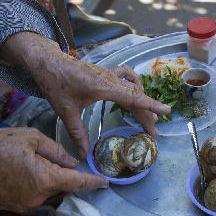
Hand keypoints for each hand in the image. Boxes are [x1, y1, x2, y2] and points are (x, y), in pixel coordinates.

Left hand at [0, 32, 169, 157]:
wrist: (47, 61)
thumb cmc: (56, 83)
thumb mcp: (65, 111)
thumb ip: (77, 133)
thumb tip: (84, 154)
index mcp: (105, 87)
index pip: (134, 98)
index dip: (152, 105)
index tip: (167, 111)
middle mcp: (111, 80)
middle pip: (136, 97)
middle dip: (147, 114)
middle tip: (152, 132)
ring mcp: (110, 75)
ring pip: (133, 88)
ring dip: (142, 101)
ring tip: (147, 117)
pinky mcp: (106, 73)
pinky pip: (127, 77)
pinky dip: (134, 85)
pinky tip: (134, 91)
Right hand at [0, 127, 107, 212]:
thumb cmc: (0, 144)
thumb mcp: (32, 138)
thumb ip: (57, 151)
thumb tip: (72, 162)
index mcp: (46, 178)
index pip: (77, 182)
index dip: (93, 182)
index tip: (105, 182)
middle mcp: (39, 196)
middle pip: (63, 186)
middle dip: (65, 174)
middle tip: (52, 159)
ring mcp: (27, 204)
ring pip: (49, 191)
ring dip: (49, 180)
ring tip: (32, 162)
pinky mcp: (16, 206)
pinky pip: (35, 195)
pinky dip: (37, 185)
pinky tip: (25, 172)